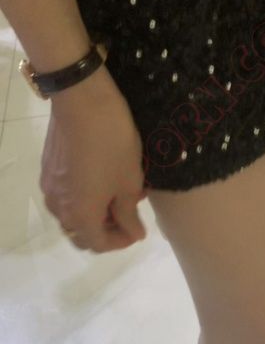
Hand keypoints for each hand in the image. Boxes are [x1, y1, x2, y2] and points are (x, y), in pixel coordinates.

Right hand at [40, 64, 147, 252]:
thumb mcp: (129, 182)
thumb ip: (129, 214)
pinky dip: (84, 196)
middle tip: (128, 214)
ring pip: (72, 214)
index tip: (138, 228)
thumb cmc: (112, 144)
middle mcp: (59, 207)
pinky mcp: (48, 169)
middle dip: (106, 229)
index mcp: (80, 216)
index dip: (122, 241)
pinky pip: (66, 195)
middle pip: (82, 233)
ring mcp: (50, 187)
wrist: (82, 99)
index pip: (100, 244)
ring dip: (95, 212)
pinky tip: (102, 178)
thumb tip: (134, 234)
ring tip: (117, 193)